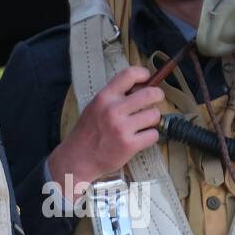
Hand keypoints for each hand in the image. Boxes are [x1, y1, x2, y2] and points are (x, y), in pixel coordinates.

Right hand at [47, 65, 162, 194]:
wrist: (76, 160)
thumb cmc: (86, 134)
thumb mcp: (94, 108)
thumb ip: (113, 98)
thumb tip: (138, 88)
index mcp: (104, 98)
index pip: (129, 75)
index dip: (143, 74)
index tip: (147, 78)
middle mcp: (113, 111)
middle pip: (150, 94)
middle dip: (157, 96)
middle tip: (155, 100)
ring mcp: (121, 128)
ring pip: (155, 115)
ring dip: (152, 120)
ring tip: (142, 125)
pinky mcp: (129, 145)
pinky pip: (153, 135)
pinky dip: (149, 137)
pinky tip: (140, 139)